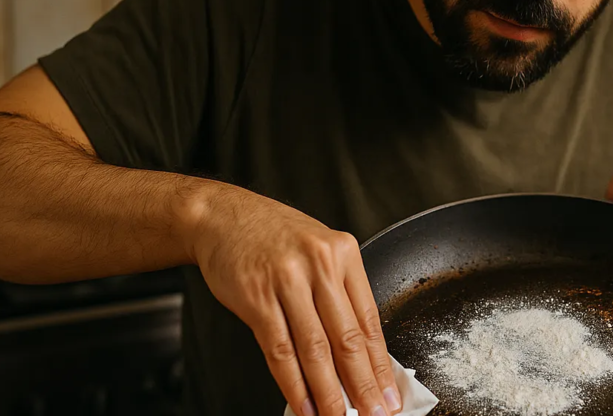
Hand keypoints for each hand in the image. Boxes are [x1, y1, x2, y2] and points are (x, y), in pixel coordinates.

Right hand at [184, 184, 400, 415]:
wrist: (221, 216)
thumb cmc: (273, 236)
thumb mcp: (319, 251)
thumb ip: (339, 294)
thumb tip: (360, 353)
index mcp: (344, 254)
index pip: (369, 320)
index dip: (380, 363)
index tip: (390, 392)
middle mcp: (320, 265)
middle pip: (347, 338)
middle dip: (363, 384)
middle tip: (375, 413)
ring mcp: (287, 281)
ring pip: (315, 349)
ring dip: (329, 392)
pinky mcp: (256, 297)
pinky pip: (279, 350)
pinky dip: (293, 383)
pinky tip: (304, 404)